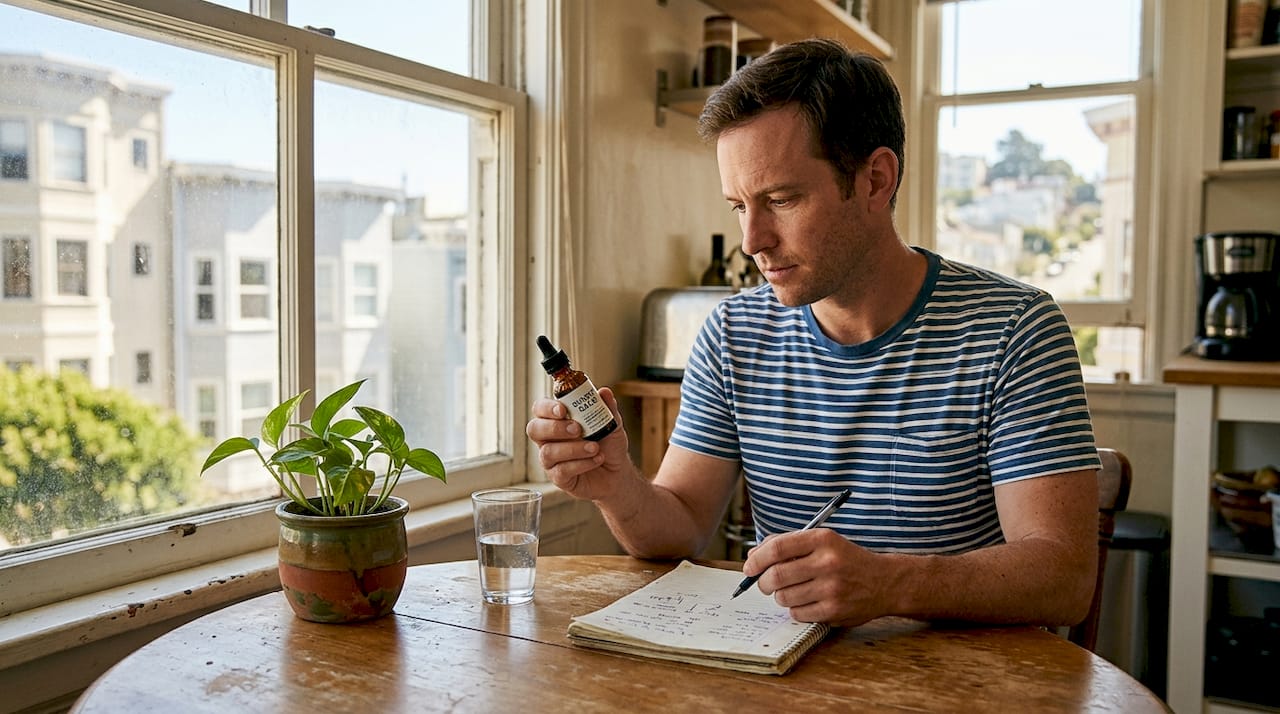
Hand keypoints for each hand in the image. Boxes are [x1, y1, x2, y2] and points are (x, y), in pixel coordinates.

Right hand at [526, 386, 631, 499]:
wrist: (617, 472)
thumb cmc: (609, 445)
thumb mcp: (612, 424)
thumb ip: (607, 408)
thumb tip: (604, 392)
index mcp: (557, 420)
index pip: (540, 408)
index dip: (546, 408)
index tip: (562, 409)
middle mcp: (548, 438)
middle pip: (534, 429)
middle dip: (555, 428)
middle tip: (577, 429)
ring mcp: (551, 459)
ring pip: (548, 452)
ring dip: (573, 448)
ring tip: (595, 447)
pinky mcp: (558, 477)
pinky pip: (561, 470)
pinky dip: (582, 463)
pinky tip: (597, 459)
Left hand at [743, 529, 886, 626]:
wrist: (884, 582)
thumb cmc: (845, 560)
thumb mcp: (822, 542)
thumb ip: (788, 545)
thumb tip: (753, 557)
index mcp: (822, 539)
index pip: (777, 548)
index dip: (757, 559)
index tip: (749, 567)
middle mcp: (827, 562)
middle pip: (776, 575)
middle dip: (764, 582)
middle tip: (766, 584)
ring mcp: (832, 588)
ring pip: (784, 597)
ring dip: (782, 596)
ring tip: (795, 591)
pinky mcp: (834, 610)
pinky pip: (797, 614)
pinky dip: (796, 610)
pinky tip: (809, 602)